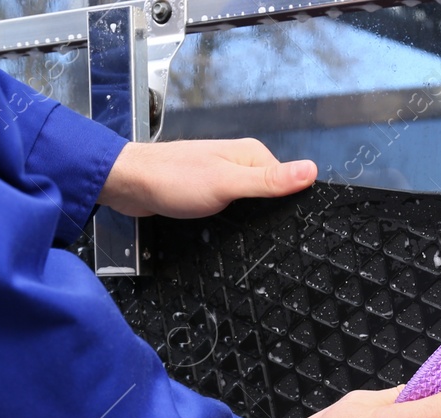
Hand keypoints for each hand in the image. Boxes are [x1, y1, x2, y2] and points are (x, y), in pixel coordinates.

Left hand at [98, 138, 317, 218]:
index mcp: (251, 154)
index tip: (288, 228)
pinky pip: (232, 208)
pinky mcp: (208, 192)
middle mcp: (240, 162)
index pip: (287, 181)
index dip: (290, 204)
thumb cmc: (174, 181)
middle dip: (270, 215)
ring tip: (245, 238)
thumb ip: (268, 181)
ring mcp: (223, 177)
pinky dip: (232, 220)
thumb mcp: (228, 183)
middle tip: (265, 239)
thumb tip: (312, 170)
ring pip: (250, 203)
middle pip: (270, 193)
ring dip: (249, 220)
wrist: (128, 185)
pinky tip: (227, 232)